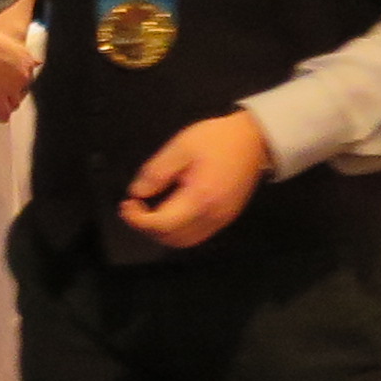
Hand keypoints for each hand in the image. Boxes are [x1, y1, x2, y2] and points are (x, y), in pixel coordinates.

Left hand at [117, 111, 273, 250]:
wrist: (254, 139)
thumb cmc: (217, 139)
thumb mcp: (181, 147)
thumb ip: (157, 172)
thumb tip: (137, 193)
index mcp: (200, 198)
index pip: (162, 225)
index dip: (137, 219)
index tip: (126, 204)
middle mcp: (212, 216)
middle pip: (172, 239)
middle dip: (147, 227)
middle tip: (136, 206)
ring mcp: (221, 220)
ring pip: (184, 241)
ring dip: (162, 231)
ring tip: (150, 209)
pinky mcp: (226, 218)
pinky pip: (197, 234)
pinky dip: (178, 229)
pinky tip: (170, 210)